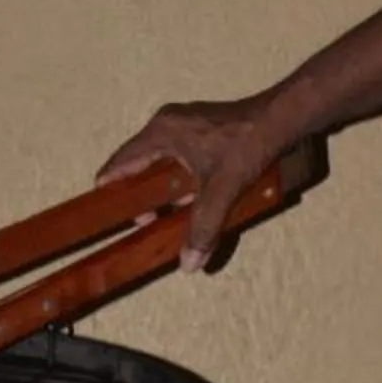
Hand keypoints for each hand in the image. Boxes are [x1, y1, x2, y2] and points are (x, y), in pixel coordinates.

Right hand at [97, 97, 284, 268]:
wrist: (281, 119)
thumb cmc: (247, 145)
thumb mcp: (221, 192)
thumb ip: (203, 228)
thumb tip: (188, 264)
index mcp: (162, 133)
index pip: (122, 160)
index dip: (110, 183)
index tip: (100, 204)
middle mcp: (169, 124)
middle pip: (141, 162)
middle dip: (141, 193)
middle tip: (143, 220)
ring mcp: (187, 125)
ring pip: (163, 161)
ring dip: (163, 188)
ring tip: (164, 215)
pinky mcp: (205, 130)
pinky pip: (181, 158)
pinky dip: (181, 179)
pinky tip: (192, 200)